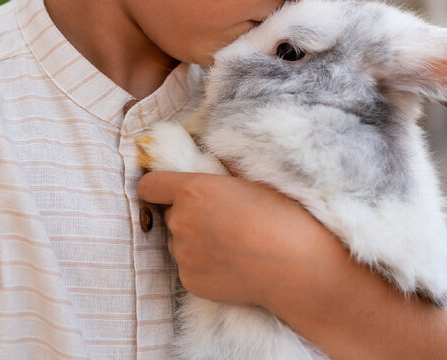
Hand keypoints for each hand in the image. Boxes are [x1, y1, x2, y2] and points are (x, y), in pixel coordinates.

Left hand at [137, 170, 342, 308]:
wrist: (297, 266)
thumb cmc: (281, 216)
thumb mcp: (251, 180)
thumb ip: (220, 172)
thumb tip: (212, 164)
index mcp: (191, 190)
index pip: (149, 185)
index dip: (158, 187)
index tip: (168, 191)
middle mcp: (180, 221)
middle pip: (170, 215)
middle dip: (188, 216)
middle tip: (221, 221)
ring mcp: (183, 254)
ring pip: (179, 243)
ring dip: (194, 242)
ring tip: (230, 245)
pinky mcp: (190, 281)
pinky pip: (188, 268)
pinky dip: (203, 266)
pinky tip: (232, 265)